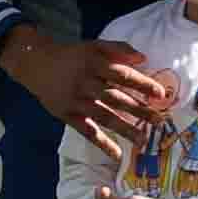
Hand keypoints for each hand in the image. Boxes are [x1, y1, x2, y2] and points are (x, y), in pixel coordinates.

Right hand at [0, 24, 179, 153]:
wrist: (36, 63)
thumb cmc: (72, 55)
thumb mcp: (94, 45)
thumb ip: (118, 48)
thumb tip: (143, 58)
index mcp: (95, 64)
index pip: (123, 75)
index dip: (142, 84)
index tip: (161, 94)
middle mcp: (86, 83)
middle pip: (117, 98)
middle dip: (139, 110)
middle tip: (159, 120)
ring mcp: (77, 101)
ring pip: (104, 116)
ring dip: (125, 129)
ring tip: (143, 140)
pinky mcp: (68, 115)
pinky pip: (87, 131)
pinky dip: (102, 143)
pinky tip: (117, 153)